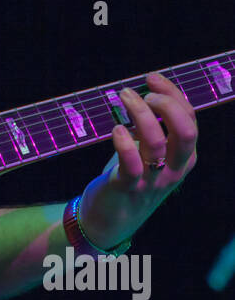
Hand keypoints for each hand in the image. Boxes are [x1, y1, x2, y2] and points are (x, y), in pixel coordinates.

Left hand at [78, 72, 197, 249]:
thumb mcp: (149, 153)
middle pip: (186, 131)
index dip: (173, 94)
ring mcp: (152, 180)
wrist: (109, 221)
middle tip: (142, 93)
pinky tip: (116, 129)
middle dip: (167, 104)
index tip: (152, 78)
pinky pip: (131, 165)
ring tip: (123, 97)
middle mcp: (173, 169)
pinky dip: (124, 143)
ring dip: (140, 114)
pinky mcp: (127, 188)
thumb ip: (154, 128)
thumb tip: (146, 92)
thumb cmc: (130, 178)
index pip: (190, 120)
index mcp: (184, 158)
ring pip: (157, 143)